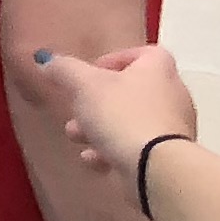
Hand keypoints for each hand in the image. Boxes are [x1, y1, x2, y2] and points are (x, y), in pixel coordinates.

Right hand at [42, 43, 201, 180]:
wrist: (156, 167)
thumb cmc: (122, 115)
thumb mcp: (83, 85)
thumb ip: (63, 70)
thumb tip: (46, 60)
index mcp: (158, 69)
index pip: (142, 53)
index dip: (115, 59)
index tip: (91, 74)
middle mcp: (172, 94)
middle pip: (130, 91)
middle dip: (96, 103)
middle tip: (76, 110)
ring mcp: (173, 127)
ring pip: (130, 121)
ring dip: (100, 129)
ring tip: (78, 139)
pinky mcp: (169, 155)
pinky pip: (137, 147)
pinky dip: (114, 151)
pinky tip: (95, 160)